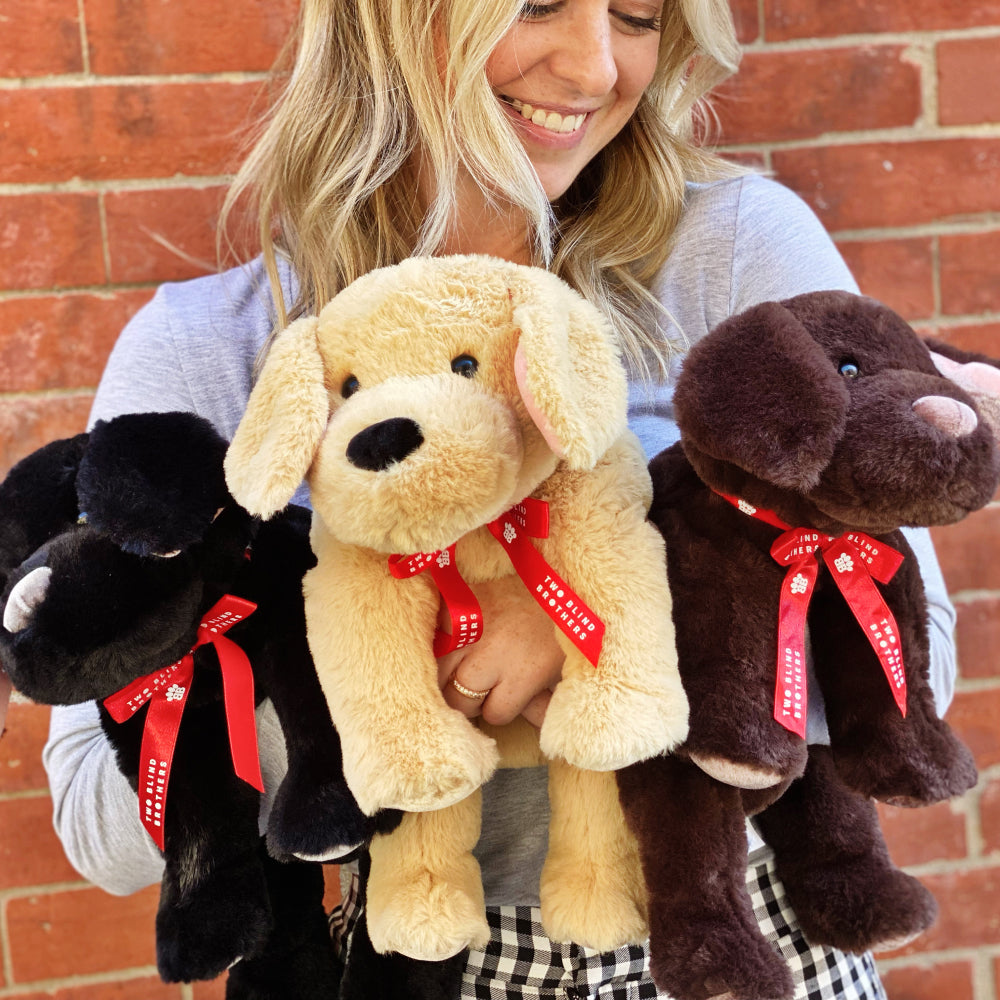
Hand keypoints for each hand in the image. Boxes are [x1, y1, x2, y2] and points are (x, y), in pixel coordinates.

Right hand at [437, 575, 563, 727]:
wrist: (556, 579)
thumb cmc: (562, 629)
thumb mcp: (562, 671)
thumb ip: (545, 704)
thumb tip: (532, 726)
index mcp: (524, 674)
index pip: (494, 714)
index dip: (501, 708)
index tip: (507, 696)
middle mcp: (493, 653)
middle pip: (460, 698)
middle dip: (471, 699)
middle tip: (483, 688)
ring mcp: (473, 627)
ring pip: (440, 670)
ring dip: (451, 675)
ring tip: (465, 669)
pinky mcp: (461, 603)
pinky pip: (435, 633)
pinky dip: (441, 641)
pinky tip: (454, 644)